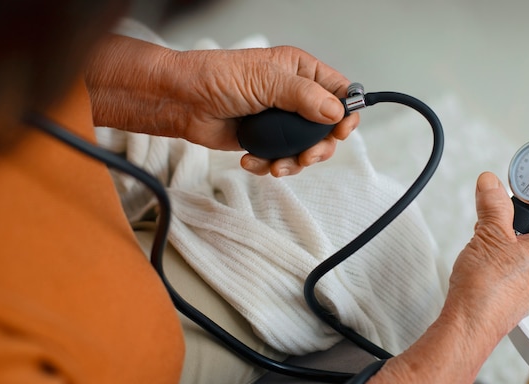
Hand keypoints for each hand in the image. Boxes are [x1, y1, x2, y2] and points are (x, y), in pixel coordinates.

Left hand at [85, 35, 358, 175]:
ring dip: (295, 163)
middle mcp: (294, 96)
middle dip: (320, 147)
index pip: (339, 91)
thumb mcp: (266, 81)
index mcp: (301, 72)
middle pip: (327, 128)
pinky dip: (269, 165)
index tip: (340, 131)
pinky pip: (281, 160)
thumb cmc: (218, 78)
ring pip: (306, 149)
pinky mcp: (265, 141)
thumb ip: (305, 96)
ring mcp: (280, 121)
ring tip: (277, 167)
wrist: (182, 102)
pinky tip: (250, 161)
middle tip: (307, 156)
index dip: (346, 112)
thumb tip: (336, 113)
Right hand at [446, 172, 528, 337]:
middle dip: (521, 225)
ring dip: (514, 246)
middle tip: (498, 223)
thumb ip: (493, 205)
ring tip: (489, 246)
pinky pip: (523, 273)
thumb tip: (492, 184)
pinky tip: (489, 266)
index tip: (520, 199)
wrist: (471, 322)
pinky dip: (509, 265)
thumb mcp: (487, 234)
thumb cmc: (484, 286)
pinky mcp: (524, 299)